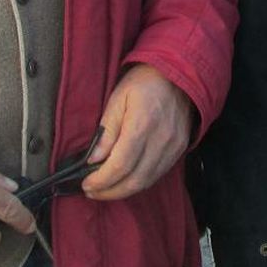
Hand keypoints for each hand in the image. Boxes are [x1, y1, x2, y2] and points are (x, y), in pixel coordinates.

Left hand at [84, 64, 194, 200]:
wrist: (178, 74)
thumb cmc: (144, 82)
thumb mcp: (118, 98)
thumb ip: (106, 130)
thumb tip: (93, 159)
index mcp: (142, 123)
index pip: (120, 165)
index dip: (102, 180)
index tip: (87, 184)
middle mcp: (161, 139)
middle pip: (134, 179)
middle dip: (110, 191)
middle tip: (92, 192)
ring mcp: (173, 146)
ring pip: (147, 182)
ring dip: (124, 191)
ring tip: (106, 189)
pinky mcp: (179, 149)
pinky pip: (158, 175)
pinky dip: (139, 183)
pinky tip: (125, 180)